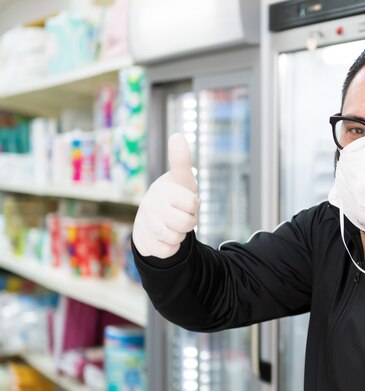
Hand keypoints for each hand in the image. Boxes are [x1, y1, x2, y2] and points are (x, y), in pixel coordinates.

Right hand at [132, 133, 199, 257]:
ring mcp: (144, 222)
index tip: (188, 200)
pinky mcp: (141, 241)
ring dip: (180, 235)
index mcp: (163, 188)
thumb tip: (176, 135)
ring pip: (176, 237)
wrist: (154, 219)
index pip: (191, 201)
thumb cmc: (175, 197)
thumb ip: (180, 160)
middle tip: (182, 215)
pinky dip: (171, 248)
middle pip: (186, 223)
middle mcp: (151, 203)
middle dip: (189, 222)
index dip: (194, 204)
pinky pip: (167, 251)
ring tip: (173, 226)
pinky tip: (165, 238)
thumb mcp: (183, 179)